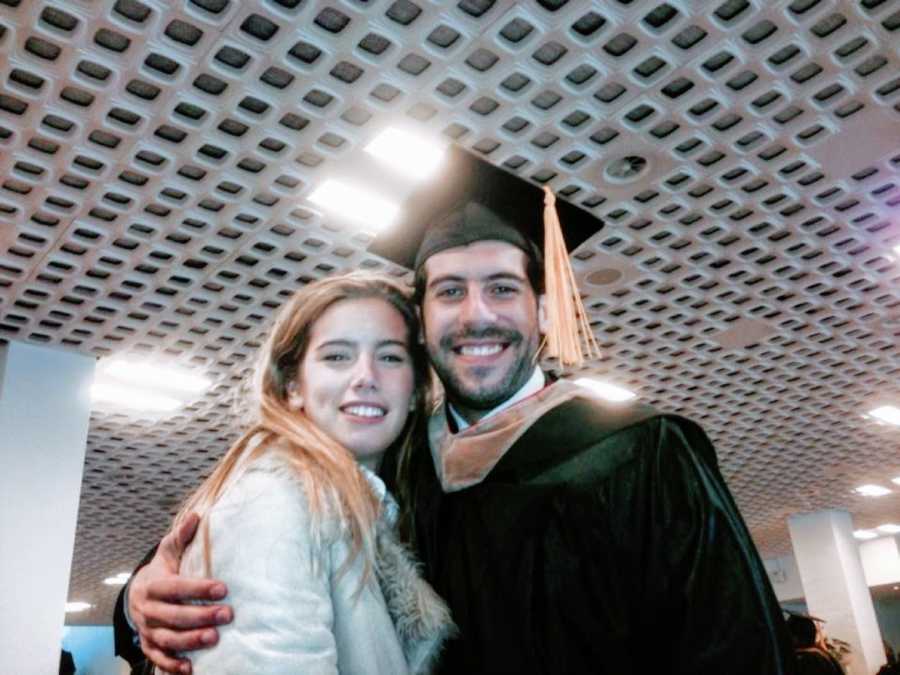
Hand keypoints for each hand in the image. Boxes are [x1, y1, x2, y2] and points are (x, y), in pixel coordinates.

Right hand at [128, 513, 232, 673]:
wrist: (136, 594)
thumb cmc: (162, 571)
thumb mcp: (168, 552)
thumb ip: (181, 536)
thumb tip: (196, 516)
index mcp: (153, 585)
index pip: (176, 587)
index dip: (198, 588)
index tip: (223, 589)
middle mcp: (148, 609)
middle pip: (173, 615)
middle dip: (201, 616)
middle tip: (228, 614)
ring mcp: (147, 630)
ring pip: (167, 639)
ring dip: (190, 641)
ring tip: (214, 639)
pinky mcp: (149, 645)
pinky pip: (158, 658)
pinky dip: (172, 665)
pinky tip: (191, 668)